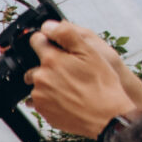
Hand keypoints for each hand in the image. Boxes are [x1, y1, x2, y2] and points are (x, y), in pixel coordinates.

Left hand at [25, 21, 141, 138]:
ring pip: (38, 83)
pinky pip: (40, 99)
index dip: (46, 40)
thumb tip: (48, 26)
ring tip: (69, 86)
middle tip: (69, 70)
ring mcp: (39, 96)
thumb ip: (66, 34)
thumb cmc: (101, 83)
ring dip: (48, 82)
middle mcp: (40, 78)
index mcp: (51, 60)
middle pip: (35, 64)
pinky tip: (66, 97)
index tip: (54, 44)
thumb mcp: (89, 51)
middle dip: (48, 65)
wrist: (105, 115)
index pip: (36, 41)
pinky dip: (50, 97)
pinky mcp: (42, 110)